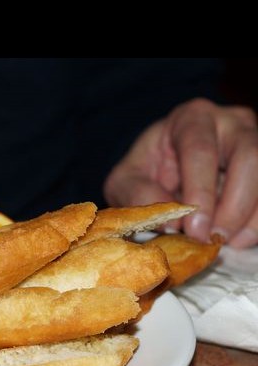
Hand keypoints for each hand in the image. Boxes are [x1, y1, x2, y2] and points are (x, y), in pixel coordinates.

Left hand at [104, 98, 257, 248]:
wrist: (163, 171)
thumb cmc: (145, 172)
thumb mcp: (125, 181)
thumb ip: (138, 194)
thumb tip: (171, 220)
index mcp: (191, 119)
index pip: (201, 150)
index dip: (200, 191)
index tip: (193, 228)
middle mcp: (231, 123)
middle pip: (248, 156)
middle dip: (234, 205)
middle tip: (214, 238)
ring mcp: (254, 140)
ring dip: (252, 214)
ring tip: (229, 242)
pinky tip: (242, 238)